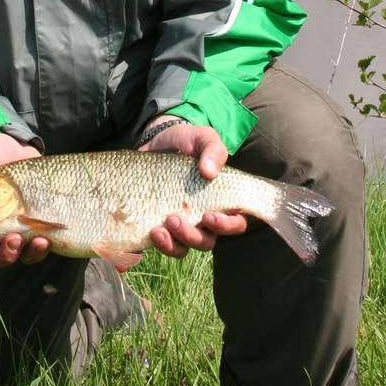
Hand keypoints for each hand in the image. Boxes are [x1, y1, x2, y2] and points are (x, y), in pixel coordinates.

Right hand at [0, 131, 48, 265]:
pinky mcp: (30, 230)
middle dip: (3, 253)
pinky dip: (39, 250)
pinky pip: (33, 250)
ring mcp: (10, 232)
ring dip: (23, 253)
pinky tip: (46, 239)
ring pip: (13, 256)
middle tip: (13, 238)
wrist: (17, 149)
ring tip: (36, 240)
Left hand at [141, 120, 247, 258]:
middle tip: (174, 219)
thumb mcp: (202, 138)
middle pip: (206, 242)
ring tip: (158, 229)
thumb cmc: (187, 141)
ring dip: (173, 244)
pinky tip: (149, 232)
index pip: (235, 224)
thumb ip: (213, 150)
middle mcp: (203, 218)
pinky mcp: (159, 225)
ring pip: (183, 248)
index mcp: (222, 201)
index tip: (208, 216)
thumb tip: (210, 171)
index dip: (226, 226)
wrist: (156, 141)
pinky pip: (161, 245)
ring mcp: (181, 224)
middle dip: (192, 236)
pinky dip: (156, 244)